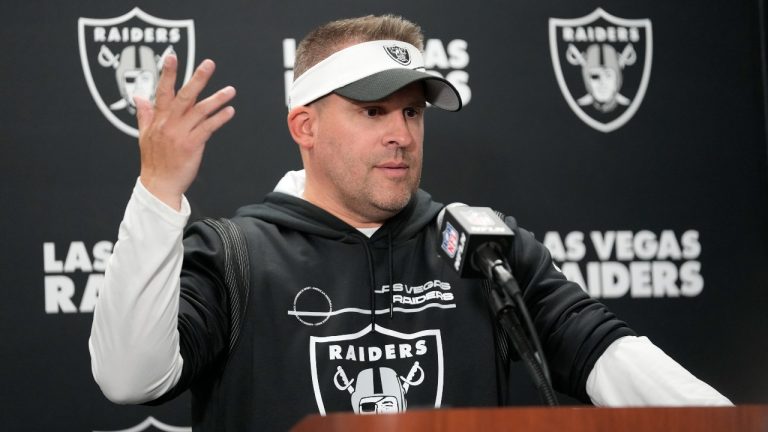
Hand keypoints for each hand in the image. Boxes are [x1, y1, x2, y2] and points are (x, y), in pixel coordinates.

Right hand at [136, 55, 235, 209]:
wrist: (159, 185)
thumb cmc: (154, 161)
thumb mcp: (144, 135)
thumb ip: (144, 114)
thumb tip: (138, 97)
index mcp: (158, 119)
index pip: (162, 91)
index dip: (167, 73)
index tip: (171, 57)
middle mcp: (169, 124)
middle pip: (184, 96)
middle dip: (197, 79)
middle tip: (209, 64)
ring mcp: (180, 134)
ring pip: (200, 111)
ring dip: (217, 99)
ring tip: (230, 90)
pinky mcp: (192, 145)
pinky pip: (208, 128)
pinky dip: (219, 119)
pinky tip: (229, 111)